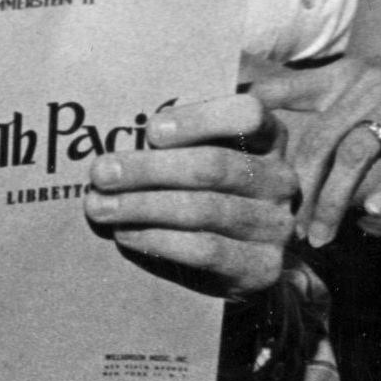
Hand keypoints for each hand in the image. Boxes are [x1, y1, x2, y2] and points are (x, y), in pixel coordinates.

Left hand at [81, 92, 298, 296]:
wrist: (243, 261)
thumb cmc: (206, 193)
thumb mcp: (199, 157)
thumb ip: (173, 143)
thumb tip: (117, 142)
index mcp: (268, 139)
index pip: (248, 114)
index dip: (199, 119)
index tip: (151, 131)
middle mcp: (280, 180)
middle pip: (214, 167)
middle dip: (148, 168)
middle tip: (101, 173)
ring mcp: (275, 225)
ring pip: (204, 209)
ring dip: (142, 206)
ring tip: (100, 206)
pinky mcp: (262, 266)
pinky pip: (204, 250)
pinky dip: (157, 239)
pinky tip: (125, 234)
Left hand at [253, 48, 380, 244]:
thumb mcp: (365, 84)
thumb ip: (322, 102)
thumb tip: (274, 126)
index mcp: (343, 75)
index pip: (287, 91)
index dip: (256, 118)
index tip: (232, 155)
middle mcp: (367, 84)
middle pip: (319, 140)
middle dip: (300, 189)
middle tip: (290, 228)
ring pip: (356, 153)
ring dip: (334, 200)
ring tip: (322, 235)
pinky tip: (374, 214)